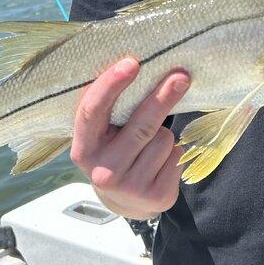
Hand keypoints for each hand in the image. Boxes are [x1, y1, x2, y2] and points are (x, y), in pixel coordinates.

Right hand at [70, 57, 190, 219]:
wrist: (125, 201)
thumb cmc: (113, 151)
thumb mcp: (102, 136)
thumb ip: (111, 111)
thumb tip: (139, 68)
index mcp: (83, 149)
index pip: (92, 112)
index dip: (111, 85)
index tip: (132, 62)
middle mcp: (103, 171)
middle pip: (141, 126)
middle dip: (162, 97)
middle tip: (181, 75)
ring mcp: (131, 187)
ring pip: (163, 139)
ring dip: (164, 133)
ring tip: (150, 145)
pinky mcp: (157, 196)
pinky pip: (176, 155)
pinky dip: (173, 151)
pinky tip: (160, 162)